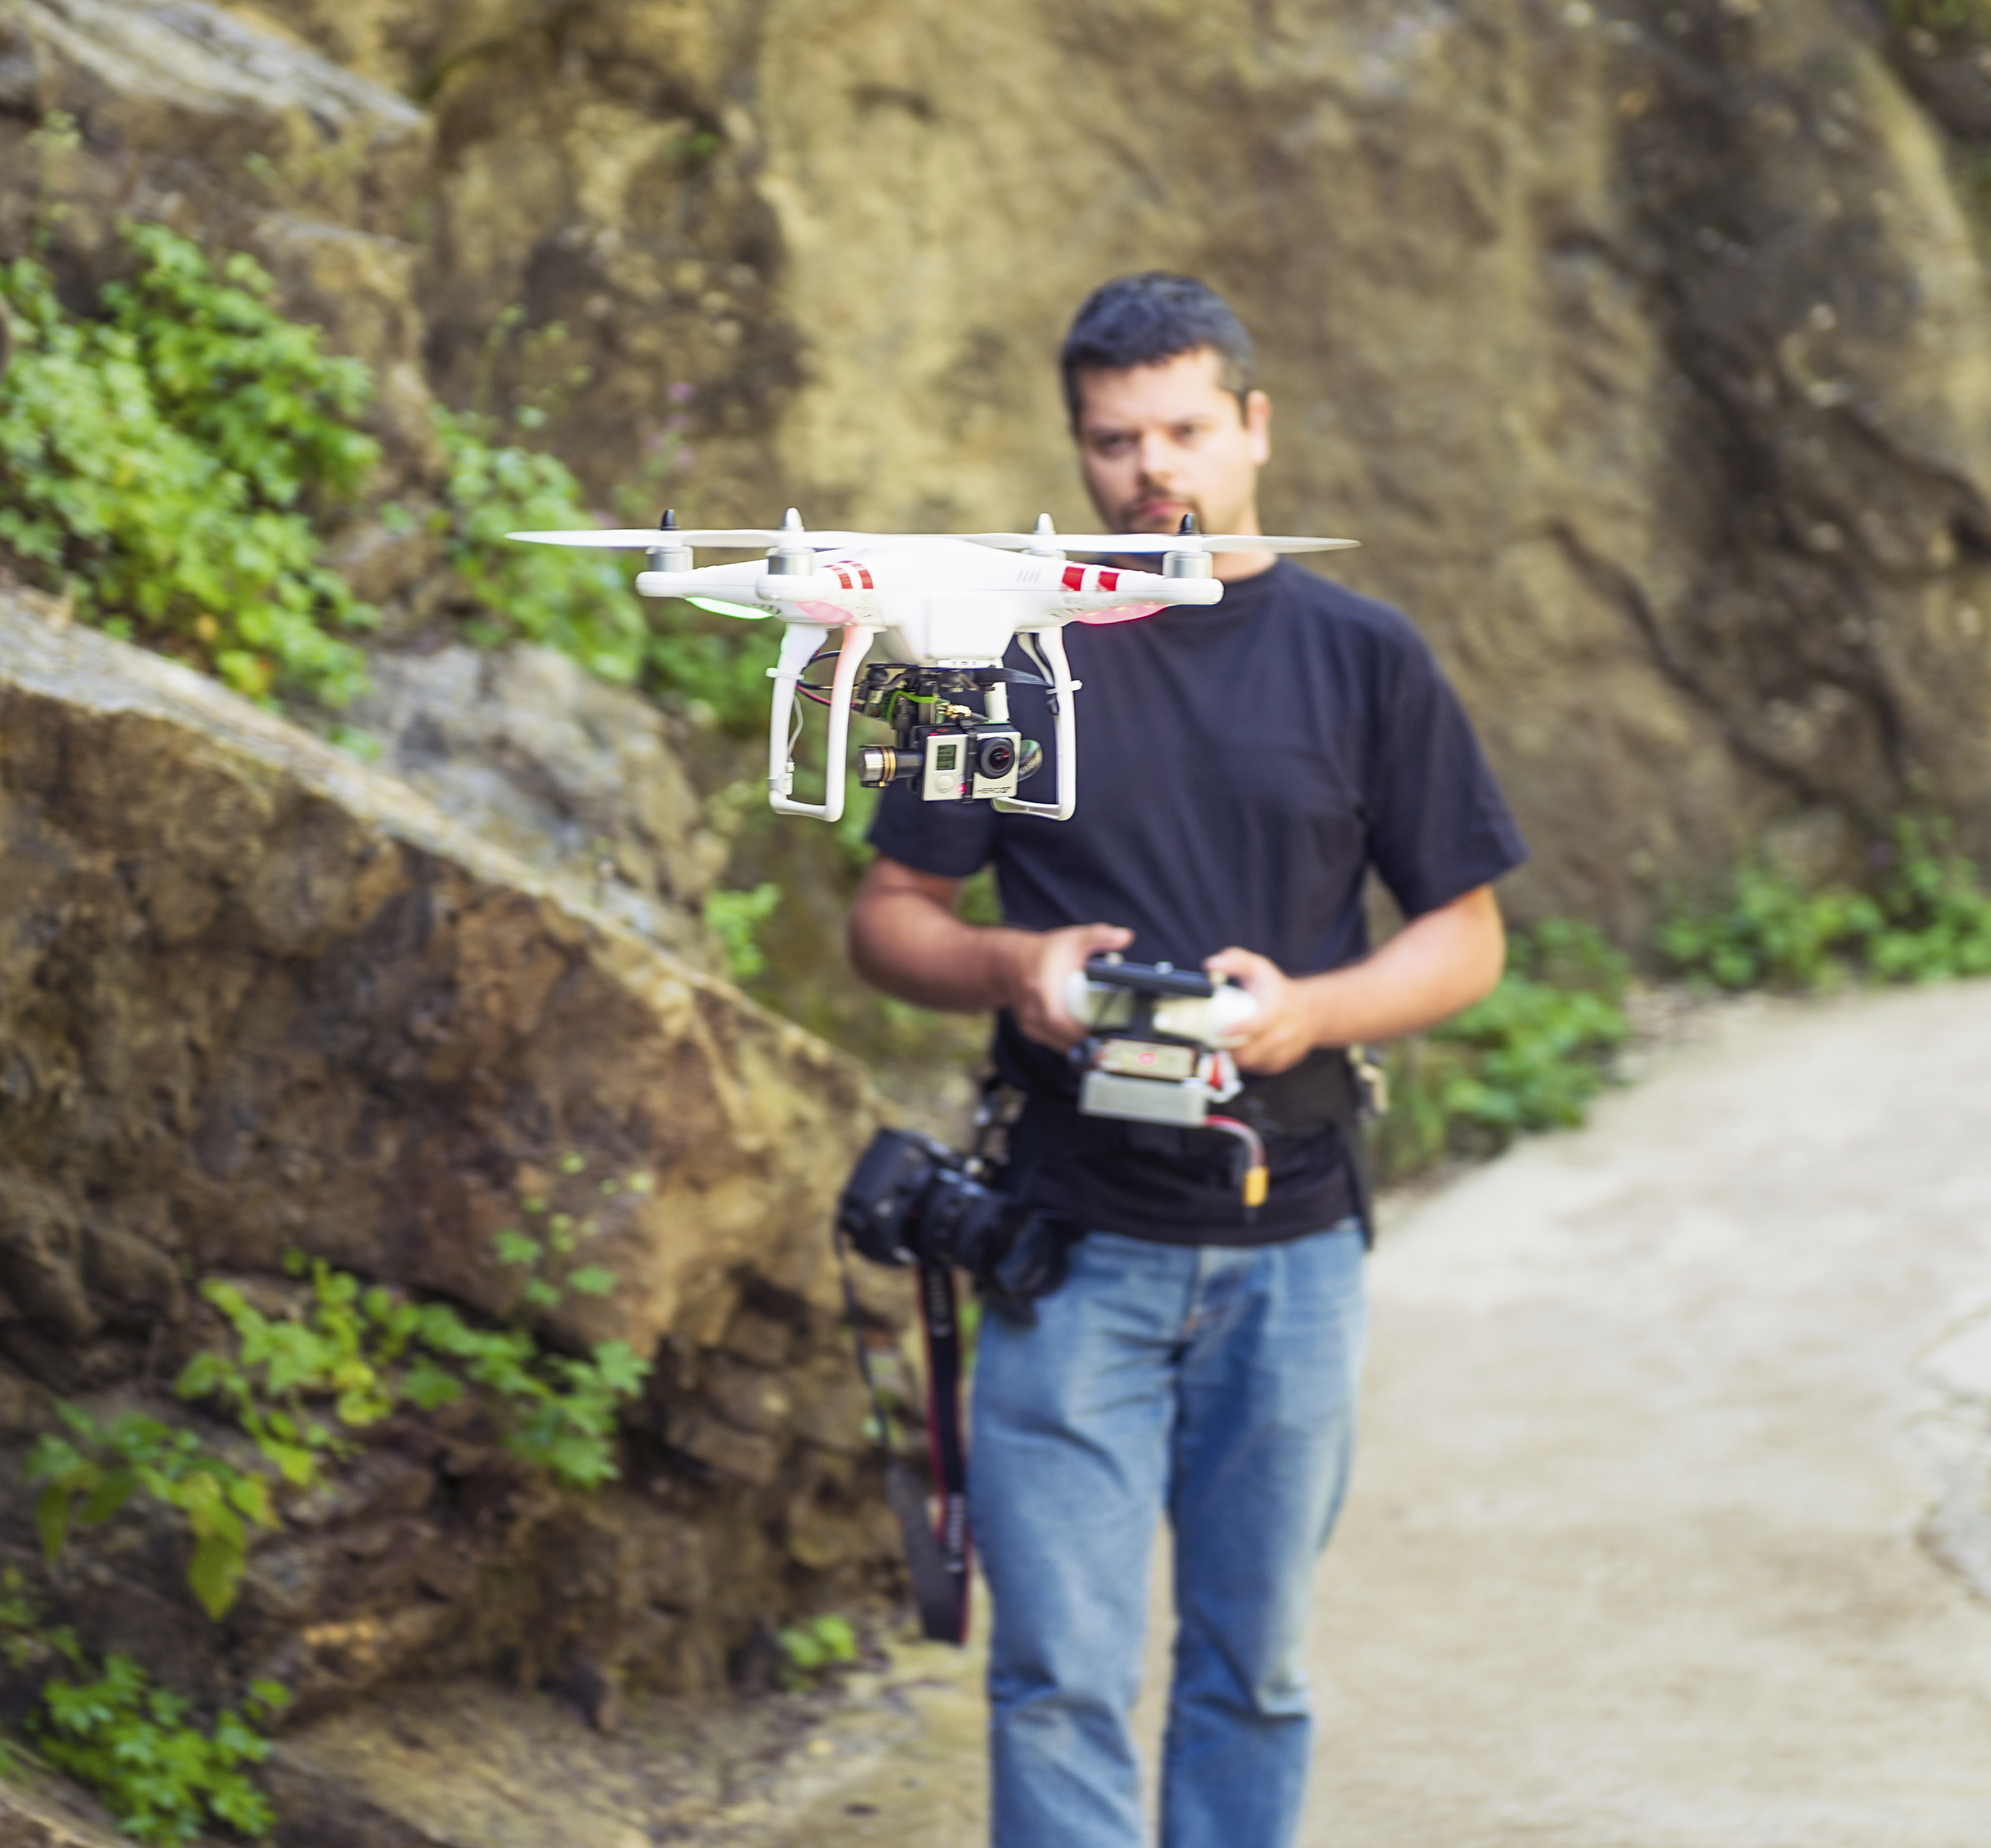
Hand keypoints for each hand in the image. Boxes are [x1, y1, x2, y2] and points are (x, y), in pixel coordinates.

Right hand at [1001, 922, 1134, 1051]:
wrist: (1013, 961)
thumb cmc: (1047, 951)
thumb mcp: (1075, 938)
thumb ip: (1099, 937)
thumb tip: (1125, 936)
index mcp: (1043, 989)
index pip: (1058, 1019)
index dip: (1080, 1032)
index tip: (1102, 1036)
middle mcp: (1032, 1009)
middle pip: (1061, 1036)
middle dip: (1087, 1042)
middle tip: (1110, 1042)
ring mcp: (1029, 1022)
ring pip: (1057, 1043)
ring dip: (1079, 1045)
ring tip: (1102, 1044)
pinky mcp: (1030, 1029)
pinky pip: (1052, 1042)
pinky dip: (1069, 1043)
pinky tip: (1085, 1041)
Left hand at [1203, 946, 1323, 1074]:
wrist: (1310, 1011)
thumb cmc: (1277, 989)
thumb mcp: (1258, 968)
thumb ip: (1235, 960)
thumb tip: (1212, 965)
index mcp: (1277, 1010)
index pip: (1257, 1025)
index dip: (1237, 1029)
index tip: (1220, 1030)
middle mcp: (1284, 1033)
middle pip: (1251, 1052)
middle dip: (1228, 1049)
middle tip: (1213, 1041)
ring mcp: (1285, 1050)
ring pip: (1252, 1063)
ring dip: (1234, 1058)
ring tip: (1223, 1046)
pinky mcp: (1282, 1063)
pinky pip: (1258, 1068)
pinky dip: (1246, 1063)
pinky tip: (1239, 1052)